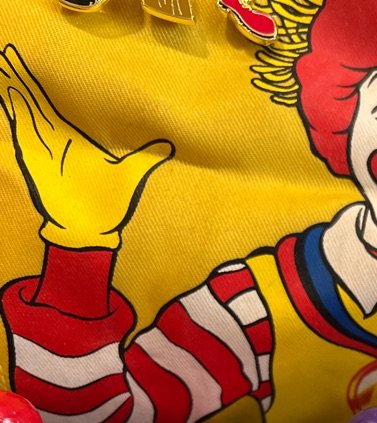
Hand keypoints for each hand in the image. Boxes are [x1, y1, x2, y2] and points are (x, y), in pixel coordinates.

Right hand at [0, 44, 172, 249]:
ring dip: (15, 91)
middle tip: (7, 50)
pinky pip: (22, 135)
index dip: (41, 84)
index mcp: (73, 139)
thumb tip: (171, 145)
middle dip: (21, 78)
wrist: (95, 230)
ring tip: (4, 62)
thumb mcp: (131, 172)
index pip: (54, 104)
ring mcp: (43, 150)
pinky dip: (15, 117)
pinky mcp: (36, 163)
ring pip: (26, 113)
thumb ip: (147, 156)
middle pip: (35, 102)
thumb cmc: (110, 204)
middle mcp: (54, 140)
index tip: (34, 62)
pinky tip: (7, 98)